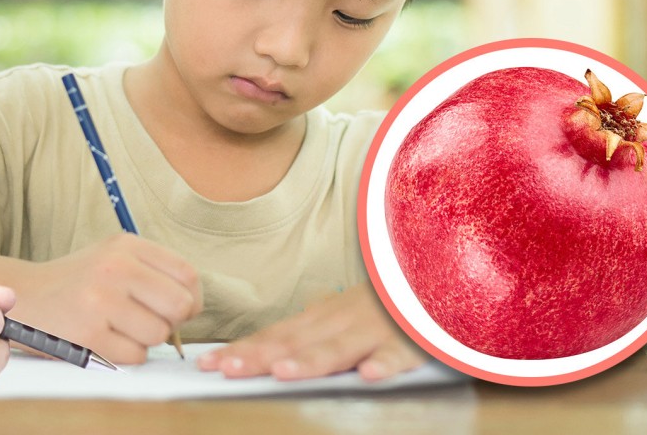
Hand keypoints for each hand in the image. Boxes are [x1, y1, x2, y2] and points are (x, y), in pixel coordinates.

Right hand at [14, 233, 201, 363]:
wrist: (24, 296)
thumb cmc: (78, 280)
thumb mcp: (113, 256)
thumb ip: (154, 271)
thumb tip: (193, 305)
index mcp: (126, 245)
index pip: (187, 275)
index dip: (191, 299)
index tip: (179, 309)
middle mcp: (115, 268)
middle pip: (180, 306)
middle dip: (173, 322)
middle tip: (152, 321)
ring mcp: (100, 301)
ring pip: (158, 334)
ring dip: (146, 339)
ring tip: (121, 328)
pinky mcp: (89, 335)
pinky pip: (135, 355)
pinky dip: (127, 354)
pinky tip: (106, 340)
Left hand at [196, 284, 426, 380]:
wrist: (438, 272)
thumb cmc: (387, 302)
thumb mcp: (344, 313)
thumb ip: (314, 330)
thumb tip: (275, 345)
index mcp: (324, 317)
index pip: (276, 335)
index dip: (243, 349)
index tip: (208, 363)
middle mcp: (343, 320)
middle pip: (296, 341)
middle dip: (259, 356)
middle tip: (225, 369)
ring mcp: (378, 327)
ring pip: (341, 346)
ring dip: (311, 360)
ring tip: (282, 373)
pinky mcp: (414, 338)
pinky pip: (401, 353)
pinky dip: (385, 362)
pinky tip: (369, 374)